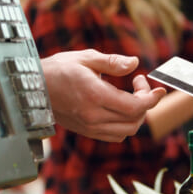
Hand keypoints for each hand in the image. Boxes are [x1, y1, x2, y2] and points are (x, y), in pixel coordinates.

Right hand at [41, 49, 165, 141]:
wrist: (33, 89)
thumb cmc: (59, 70)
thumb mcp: (86, 58)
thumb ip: (113, 62)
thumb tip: (135, 63)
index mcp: (95, 96)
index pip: (135, 106)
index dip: (152, 99)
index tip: (159, 89)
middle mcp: (93, 116)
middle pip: (135, 120)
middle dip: (145, 102)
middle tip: (137, 83)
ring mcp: (90, 127)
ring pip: (127, 131)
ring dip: (136, 115)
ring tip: (130, 95)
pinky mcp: (87, 131)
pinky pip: (115, 135)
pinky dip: (124, 125)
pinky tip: (120, 107)